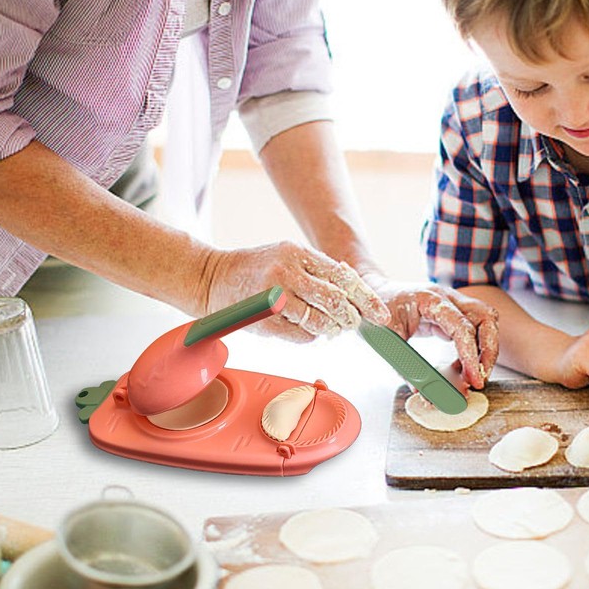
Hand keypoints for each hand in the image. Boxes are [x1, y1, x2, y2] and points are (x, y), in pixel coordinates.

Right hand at [203, 242, 390, 341]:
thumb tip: (349, 292)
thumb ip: (314, 270)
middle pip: (335, 300)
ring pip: (319, 321)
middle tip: (354, 324)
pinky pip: (301, 335)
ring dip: (329, 328)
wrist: (209, 277)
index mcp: (296, 253)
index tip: (379, 313)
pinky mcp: (265, 319)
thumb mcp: (285, 256)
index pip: (342, 276)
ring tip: (328, 327)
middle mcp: (287, 272)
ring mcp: (275, 296)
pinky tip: (303, 329)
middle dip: (351, 317)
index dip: (365, 298)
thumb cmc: (252, 269)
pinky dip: (308, 336)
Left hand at [361, 275, 498, 389]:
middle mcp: (446, 297)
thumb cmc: (375, 310)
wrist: (370, 292)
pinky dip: (471, 350)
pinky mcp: (450, 314)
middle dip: (488, 352)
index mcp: (430, 299)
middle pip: (486, 318)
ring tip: (470, 377)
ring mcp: (451, 303)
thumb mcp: (386, 339)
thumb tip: (424, 394)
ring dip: (485, 350)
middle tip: (479, 380)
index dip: (470, 355)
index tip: (473, 380)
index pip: (462, 326)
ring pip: (485, 322)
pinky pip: (472, 330)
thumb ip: (405, 366)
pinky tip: (458, 368)